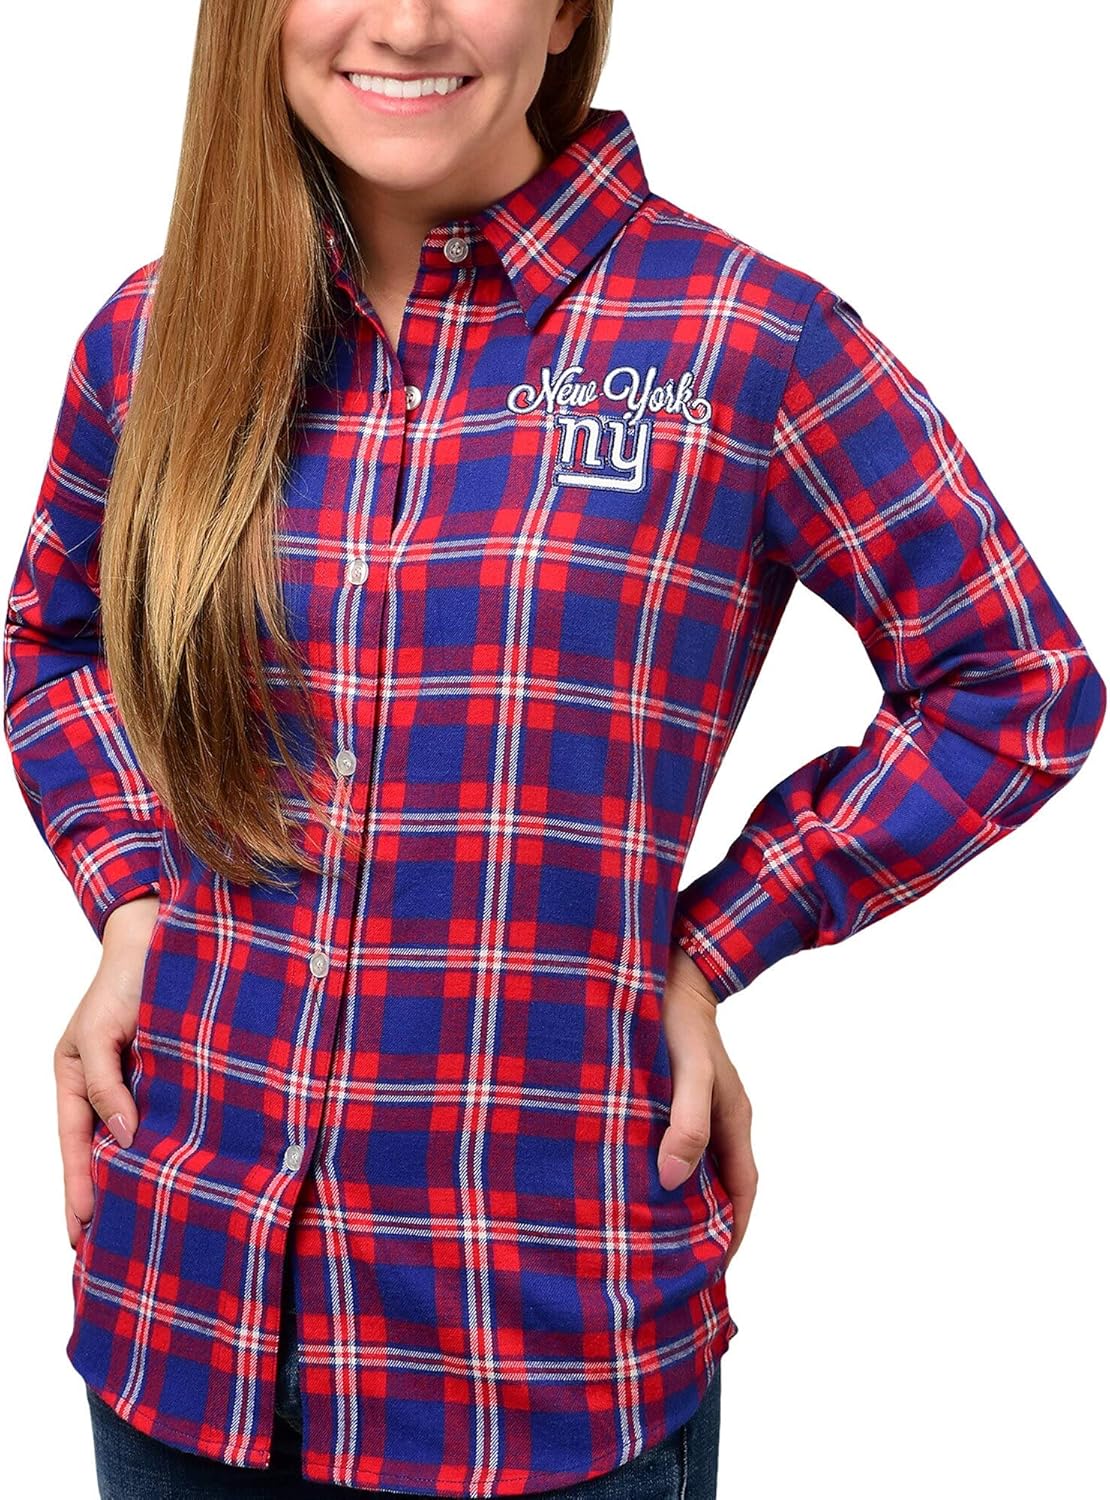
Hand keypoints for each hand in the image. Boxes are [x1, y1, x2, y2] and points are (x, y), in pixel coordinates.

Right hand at [54, 895, 159, 1248]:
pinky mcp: (181, 1071)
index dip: (79, 1188)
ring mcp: (145, 1080)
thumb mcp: (101, 1031)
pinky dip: (175, 1144)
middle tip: (106, 1252)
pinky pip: (174, 1115)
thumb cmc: (129, 975)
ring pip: (140, 1139)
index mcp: (77, 1077)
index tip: (80, 1233)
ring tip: (147, 1226)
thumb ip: (107, 1084)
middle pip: (104, 1152)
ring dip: (142, 1176)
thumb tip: (126, 1139)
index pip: (76, 1145)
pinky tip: (186, 1173)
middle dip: (104, 1197)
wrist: (173, 933)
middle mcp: (110, 1084)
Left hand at [658, 943, 756, 1273]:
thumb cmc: (676, 1019)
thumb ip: (687, 1121)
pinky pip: (665, 1145)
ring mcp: (692, 1109)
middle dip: (702, 1229)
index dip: (731, 1234)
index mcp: (734, 1119)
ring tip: (642, 1240)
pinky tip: (621, 1184)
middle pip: (717, 1188)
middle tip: (673, 1271)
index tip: (709, 1272)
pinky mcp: (664, 1097)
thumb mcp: (689, 1071)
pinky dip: (653, 1171)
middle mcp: (717, 1119)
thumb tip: (674, 1180)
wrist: (661, 968)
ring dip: (675, 1202)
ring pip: (691, 1169)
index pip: (742, 1192)